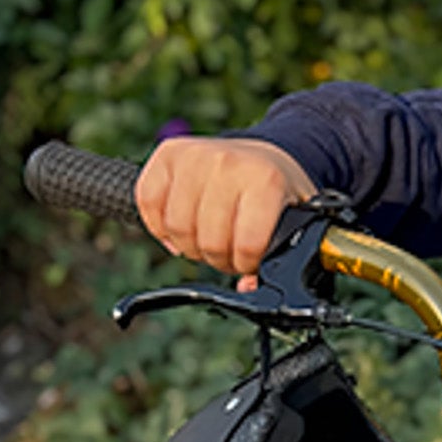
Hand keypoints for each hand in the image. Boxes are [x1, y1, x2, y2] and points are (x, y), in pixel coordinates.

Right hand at [136, 136, 316, 281]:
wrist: (264, 155)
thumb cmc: (275, 191)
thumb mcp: (293, 220)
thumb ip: (279, 255)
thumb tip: (246, 288)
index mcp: (265, 180)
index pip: (246, 244)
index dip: (245, 264)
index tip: (249, 260)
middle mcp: (227, 163)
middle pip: (208, 241)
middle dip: (219, 259)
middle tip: (228, 253)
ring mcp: (193, 155)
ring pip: (176, 227)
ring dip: (190, 246)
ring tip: (207, 240)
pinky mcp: (166, 153)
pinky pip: (148, 202)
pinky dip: (160, 225)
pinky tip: (180, 229)